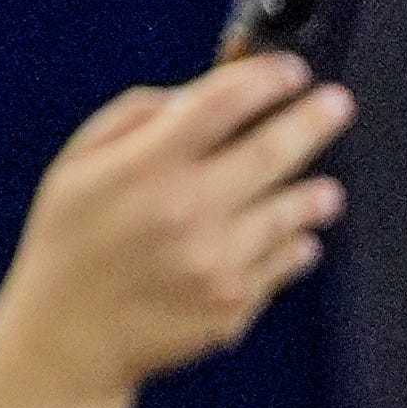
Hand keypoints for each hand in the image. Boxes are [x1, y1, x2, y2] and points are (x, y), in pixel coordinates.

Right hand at [0, 55, 353, 395]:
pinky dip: (295, 244)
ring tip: (325, 190)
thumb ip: (140, 117)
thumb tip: (205, 94)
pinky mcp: (235, 303)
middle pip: (272, 152)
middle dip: (312, 121)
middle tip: (338, 104)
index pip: (220, 104)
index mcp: (144, 167)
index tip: (290, 71)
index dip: (264, 80)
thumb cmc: (73, 240)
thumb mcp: (80, 163)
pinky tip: (292, 238)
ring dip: (315, 195)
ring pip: (292, 213)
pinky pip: (285, 262)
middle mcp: (187, 212)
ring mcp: (217, 262)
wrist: (69, 336)